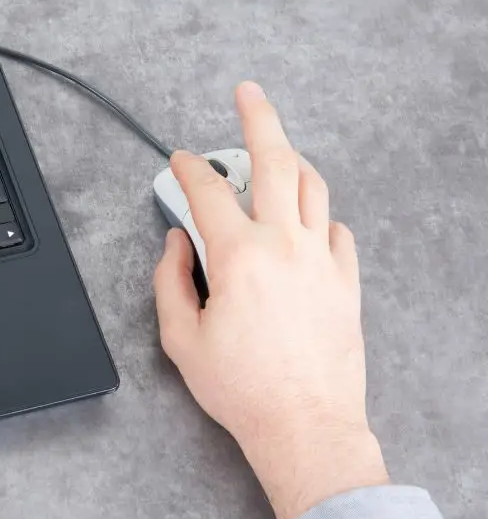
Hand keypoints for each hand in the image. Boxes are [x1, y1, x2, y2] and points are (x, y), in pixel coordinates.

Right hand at [154, 82, 388, 518]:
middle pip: (276, 161)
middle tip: (247, 93)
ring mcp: (323, 261)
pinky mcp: (347, 282)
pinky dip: (317, 215)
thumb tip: (176, 244)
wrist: (305, 426)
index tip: (178, 158)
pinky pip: (337, 230)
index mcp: (239, 258)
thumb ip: (170, 282)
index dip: (187, 168)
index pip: (207, 192)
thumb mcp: (181, 339)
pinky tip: (303, 222)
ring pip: (313, 187)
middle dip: (258, 118)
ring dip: (291, 161)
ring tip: (275, 153)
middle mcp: (286, 247)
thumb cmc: (241, 389)